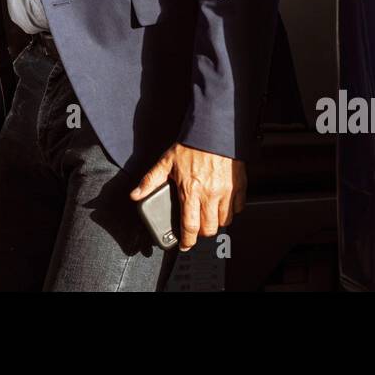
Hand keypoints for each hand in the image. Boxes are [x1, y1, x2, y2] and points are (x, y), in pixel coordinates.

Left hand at [130, 143, 246, 251]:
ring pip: (224, 221)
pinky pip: (238, 208)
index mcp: (190, 190)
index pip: (189, 226)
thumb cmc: (192, 144)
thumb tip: (136, 194)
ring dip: (216, 222)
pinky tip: (223, 204)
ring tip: (208, 215)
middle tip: (196, 227)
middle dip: (201, 232)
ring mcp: (226, 191)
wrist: (214, 130)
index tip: (184, 244)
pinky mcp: (239, 186)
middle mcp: (210, 194)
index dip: (187, 241)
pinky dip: (231, 210)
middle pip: (208, 229)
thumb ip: (150, 180)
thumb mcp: (166, 161)